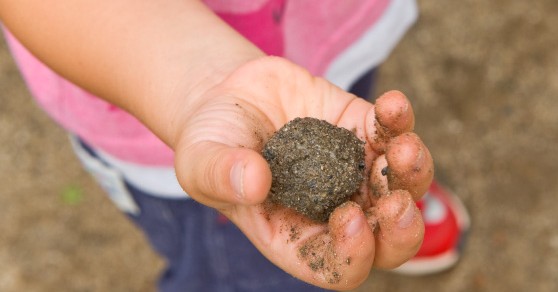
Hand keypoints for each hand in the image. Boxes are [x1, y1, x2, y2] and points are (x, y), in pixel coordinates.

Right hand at [173, 56, 432, 289]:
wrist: (227, 96)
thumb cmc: (211, 142)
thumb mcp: (201, 161)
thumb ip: (221, 175)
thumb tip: (256, 182)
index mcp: (297, 235)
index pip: (339, 267)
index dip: (354, 254)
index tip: (348, 218)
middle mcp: (333, 208)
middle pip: (386, 239)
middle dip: (401, 229)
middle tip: (396, 203)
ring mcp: (352, 169)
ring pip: (403, 185)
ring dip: (413, 172)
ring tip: (402, 147)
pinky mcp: (360, 129)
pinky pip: (393, 131)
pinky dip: (400, 120)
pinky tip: (391, 105)